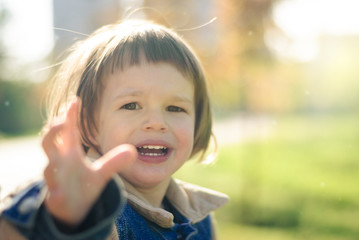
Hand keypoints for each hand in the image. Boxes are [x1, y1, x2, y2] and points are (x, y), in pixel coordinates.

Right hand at [42, 100, 136, 225]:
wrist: (73, 208)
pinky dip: (56, 193)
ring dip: (53, 165)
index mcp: (71, 154)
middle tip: (60, 122)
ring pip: (49, 169)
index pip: (69, 132)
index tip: (75, 100)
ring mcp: (56, 179)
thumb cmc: (83, 184)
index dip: (70, 116)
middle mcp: (60, 163)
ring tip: (59, 162)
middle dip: (52, 133)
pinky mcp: (56, 198)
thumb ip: (115, 161)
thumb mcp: (101, 173)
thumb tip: (134, 151)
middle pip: (49, 143)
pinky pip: (53, 195)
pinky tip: (59, 194)